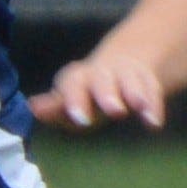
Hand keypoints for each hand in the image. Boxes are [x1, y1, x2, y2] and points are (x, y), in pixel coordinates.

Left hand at [30, 49, 165, 131]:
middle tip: (114, 111)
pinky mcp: (147, 80)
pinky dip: (153, 106)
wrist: (121, 64)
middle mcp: (101, 74)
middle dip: (107, 95)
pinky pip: (152, 90)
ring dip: (135, 94)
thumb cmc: (86, 92)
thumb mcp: (69, 99)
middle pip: (102, 80)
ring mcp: (126, 75)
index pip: (72, 84)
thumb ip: (53, 107)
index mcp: (77, 79)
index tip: (81, 120)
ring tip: (138, 108)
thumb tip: (32, 107)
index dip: (75, 100)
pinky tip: (154, 123)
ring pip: (130, 81)